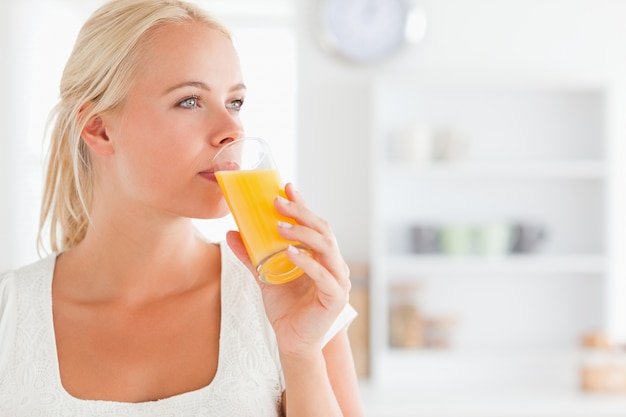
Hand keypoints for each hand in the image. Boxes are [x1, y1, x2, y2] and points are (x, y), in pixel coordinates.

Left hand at [226, 183, 350, 357]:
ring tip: (280, 226)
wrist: (292, 340)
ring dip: (303, 234)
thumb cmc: (285, 306)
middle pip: (323, 230)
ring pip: (326, 247)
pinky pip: (324, 275)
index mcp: (320, 254)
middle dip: (301, 213)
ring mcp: (338, 279)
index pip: (314, 223)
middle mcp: (333, 262)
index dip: (302, 204)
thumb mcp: (264, 276)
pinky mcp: (336, 297)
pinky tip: (289, 252)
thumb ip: (251, 256)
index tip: (286, 187)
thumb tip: (230, 233)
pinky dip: (307, 262)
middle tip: (278, 203)